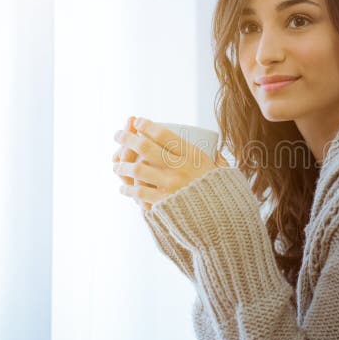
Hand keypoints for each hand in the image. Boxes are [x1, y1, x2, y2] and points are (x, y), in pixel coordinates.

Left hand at [112, 117, 226, 209]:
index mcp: (192, 155)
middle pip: (145, 147)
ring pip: (137, 169)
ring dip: (122, 165)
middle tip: (117, 135)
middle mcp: (179, 167)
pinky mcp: (164, 202)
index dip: (146, 125)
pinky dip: (127, 190)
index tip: (137, 122)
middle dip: (127, 138)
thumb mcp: (219, 167)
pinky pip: (139, 193)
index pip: (163, 134)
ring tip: (116, 165)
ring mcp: (170, 185)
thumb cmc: (220, 191)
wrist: (222, 217)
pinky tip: (122, 189)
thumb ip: (212, 155)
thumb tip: (211, 142)